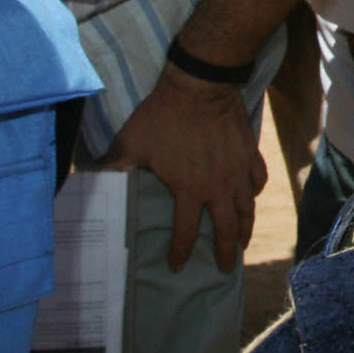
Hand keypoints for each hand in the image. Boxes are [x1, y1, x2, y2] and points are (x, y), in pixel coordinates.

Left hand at [102, 62, 266, 273]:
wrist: (200, 86)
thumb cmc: (164, 115)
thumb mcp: (132, 141)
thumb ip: (116, 164)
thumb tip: (96, 177)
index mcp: (190, 189)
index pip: (186, 233)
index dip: (181, 252)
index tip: (177, 265)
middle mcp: (218, 187)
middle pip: (227, 229)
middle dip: (226, 252)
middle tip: (225, 266)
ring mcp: (238, 170)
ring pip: (247, 208)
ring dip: (245, 229)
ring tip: (243, 242)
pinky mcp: (250, 152)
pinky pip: (257, 180)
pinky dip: (254, 193)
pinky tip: (250, 196)